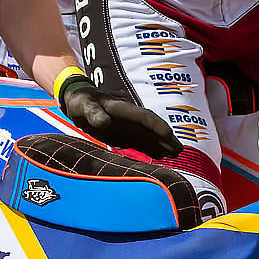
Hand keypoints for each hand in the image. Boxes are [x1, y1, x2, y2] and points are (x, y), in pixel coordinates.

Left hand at [58, 70, 180, 160]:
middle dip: (166, 138)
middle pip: (152, 128)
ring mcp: (129, 127)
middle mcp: (130, 119)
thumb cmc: (82, 102)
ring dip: (162, 144)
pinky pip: (141, 143)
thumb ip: (94, 114)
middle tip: (179, 150)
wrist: (79, 101)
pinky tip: (161, 156)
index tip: (168, 134)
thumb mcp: (84, 106)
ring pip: (150, 136)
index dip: (156, 125)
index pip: (144, 117)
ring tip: (176, 154)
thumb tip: (104, 123)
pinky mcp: (125, 135)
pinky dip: (152, 149)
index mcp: (123, 110)